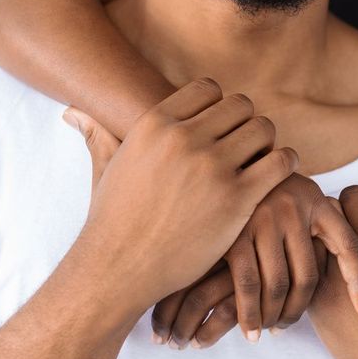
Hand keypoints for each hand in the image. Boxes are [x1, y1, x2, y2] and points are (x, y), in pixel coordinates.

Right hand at [63, 80, 298, 315]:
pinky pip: (279, 161)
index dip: (220, 106)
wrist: (119, 270)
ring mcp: (212, 168)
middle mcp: (184, 139)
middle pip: (241, 105)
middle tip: (246, 145)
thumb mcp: (105, 168)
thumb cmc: (112, 220)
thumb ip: (98, 134)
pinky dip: (285, 162)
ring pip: (263, 129)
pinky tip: (278, 172)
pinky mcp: (237, 198)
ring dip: (267, 142)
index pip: (209, 88)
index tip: (222, 126)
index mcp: (155, 123)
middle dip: (246, 123)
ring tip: (261, 159)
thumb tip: (72, 110)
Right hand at [151, 173, 357, 347]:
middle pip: (309, 275)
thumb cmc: (261, 196)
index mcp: (318, 201)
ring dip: (275, 316)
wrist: (216, 168)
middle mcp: (295, 206)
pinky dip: (250, 314)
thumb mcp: (295, 202)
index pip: (350, 247)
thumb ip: (315, 229)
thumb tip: (346, 280)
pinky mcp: (234, 231)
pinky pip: (248, 284)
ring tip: (270, 329)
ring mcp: (264, 217)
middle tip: (287, 327)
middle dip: (299, 310)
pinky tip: (250, 331)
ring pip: (279, 285)